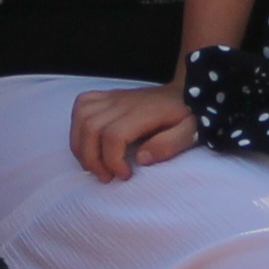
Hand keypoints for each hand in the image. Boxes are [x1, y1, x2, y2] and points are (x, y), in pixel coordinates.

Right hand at [69, 81, 200, 181]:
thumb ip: (169, 145)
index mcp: (144, 112)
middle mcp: (123, 102)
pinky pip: (81, 105)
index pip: (113, 135)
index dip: (113, 160)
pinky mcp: (107, 96)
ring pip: (81, 118)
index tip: (125, 176)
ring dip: (81, 147)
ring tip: (96, 165)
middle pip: (91, 128)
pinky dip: (78, 126)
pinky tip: (89, 142)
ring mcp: (113, 97)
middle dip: (92, 159)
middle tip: (108, 177)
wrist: (185, 92)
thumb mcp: (190, 132)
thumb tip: (141, 158)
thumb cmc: (188, 115)